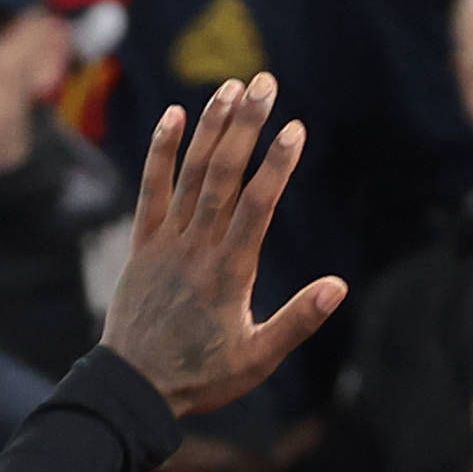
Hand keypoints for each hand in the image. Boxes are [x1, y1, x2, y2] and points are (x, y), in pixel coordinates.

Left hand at [96, 77, 349, 418]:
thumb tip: (338, 286)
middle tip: (266, 83)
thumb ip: (297, 320)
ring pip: (190, 174)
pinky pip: (151, 190)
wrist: (134, 388)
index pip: (258, 205)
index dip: (277, 164)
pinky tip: (174, 116)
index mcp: (230, 271)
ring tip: (232, 87)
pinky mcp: (143, 245)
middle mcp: (197, 247)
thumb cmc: (202, 376)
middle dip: (246, 125)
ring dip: (211, 128)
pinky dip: (161, 153)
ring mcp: (166, 242)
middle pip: (223, 174)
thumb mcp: (258, 358)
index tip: (295, 128)